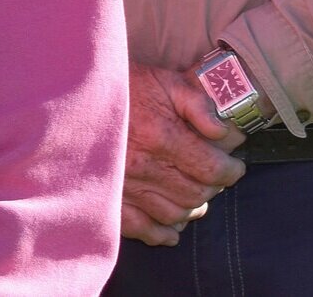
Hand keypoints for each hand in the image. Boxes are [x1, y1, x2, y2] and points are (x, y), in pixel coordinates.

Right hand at [120, 61, 248, 246]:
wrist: (78, 91)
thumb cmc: (124, 84)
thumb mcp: (164, 79)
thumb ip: (197, 102)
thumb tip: (222, 131)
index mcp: (161, 135)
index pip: (211, 169)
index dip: (230, 171)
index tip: (234, 166)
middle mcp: (143, 166)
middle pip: (195, 194)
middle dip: (213, 186)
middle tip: (215, 176)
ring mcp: (125, 186)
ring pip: (174, 213)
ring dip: (191, 207)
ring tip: (196, 194)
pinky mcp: (110, 197)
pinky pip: (142, 229)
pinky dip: (161, 233)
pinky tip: (171, 225)